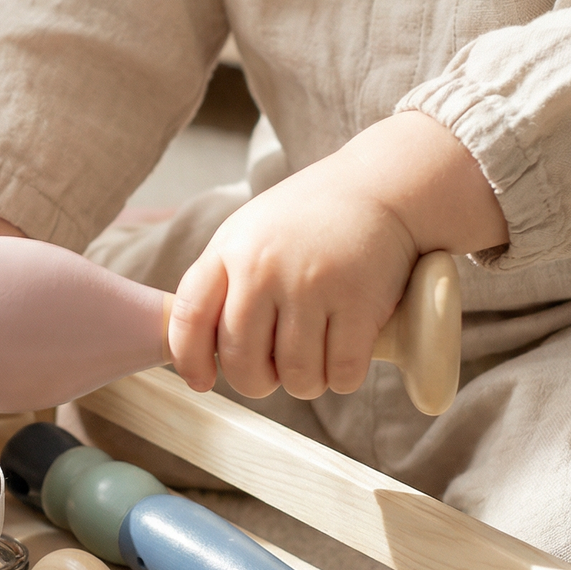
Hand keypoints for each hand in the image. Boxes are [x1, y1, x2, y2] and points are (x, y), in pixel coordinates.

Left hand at [167, 112, 506, 401]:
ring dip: (305, 382)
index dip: (190, 360)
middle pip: (242, 361)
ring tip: (313, 359)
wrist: (380, 186)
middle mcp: (263, 268)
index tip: (202, 381)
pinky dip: (342, 378)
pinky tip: (343, 357)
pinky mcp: (359, 302)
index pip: (189, 317)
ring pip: (296, 376)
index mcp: (229, 250)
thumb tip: (199, 348)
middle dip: (256, 382)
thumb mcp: (249, 232)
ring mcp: (311, 285)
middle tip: (272, 374)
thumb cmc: (309, 218)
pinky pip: (342, 373)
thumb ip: (221, 280)